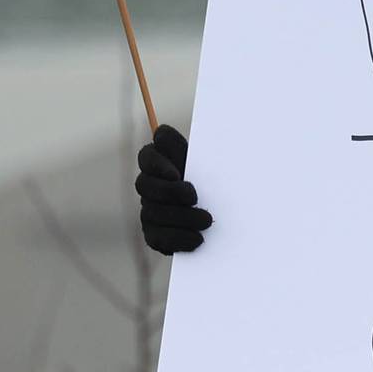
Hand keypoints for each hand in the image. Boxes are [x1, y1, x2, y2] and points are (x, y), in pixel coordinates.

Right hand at [135, 124, 211, 254]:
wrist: (227, 212)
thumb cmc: (214, 179)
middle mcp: (150, 186)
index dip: (157, 164)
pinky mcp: (155, 234)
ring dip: (181, 217)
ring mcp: (150, 211)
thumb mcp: (207, 160)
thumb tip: (161, 132)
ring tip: (207, 221)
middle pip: (145, 185)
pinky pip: (158, 238)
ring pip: (152, 213)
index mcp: (161, 163)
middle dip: (170, 192)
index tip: (177, 173)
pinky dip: (179, 239)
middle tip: (194, 197)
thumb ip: (185, 147)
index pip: (147, 156)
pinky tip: (198, 239)